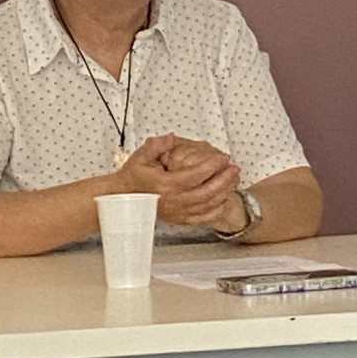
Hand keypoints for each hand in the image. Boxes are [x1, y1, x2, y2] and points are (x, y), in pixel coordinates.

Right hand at [115, 134, 241, 227]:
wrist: (121, 199)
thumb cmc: (132, 178)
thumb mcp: (142, 156)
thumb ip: (158, 145)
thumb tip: (171, 138)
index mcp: (166, 185)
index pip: (196, 175)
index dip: (213, 166)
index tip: (223, 157)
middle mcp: (173, 201)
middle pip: (206, 192)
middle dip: (224, 179)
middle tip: (235, 168)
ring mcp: (176, 212)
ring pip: (206, 205)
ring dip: (223, 193)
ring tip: (234, 180)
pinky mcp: (177, 218)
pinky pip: (201, 217)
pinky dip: (215, 210)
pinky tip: (224, 202)